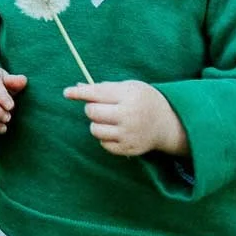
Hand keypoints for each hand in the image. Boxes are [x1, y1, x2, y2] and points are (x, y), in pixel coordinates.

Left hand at [63, 79, 188, 156]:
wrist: (168, 123)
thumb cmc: (143, 100)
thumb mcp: (128, 87)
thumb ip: (103, 88)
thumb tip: (77, 87)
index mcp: (129, 96)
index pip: (97, 94)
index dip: (79, 93)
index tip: (67, 92)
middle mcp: (129, 116)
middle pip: (92, 112)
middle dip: (92, 109)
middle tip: (102, 107)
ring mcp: (129, 134)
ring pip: (95, 129)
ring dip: (97, 124)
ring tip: (110, 120)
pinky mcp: (128, 149)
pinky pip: (103, 144)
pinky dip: (105, 137)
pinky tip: (117, 131)